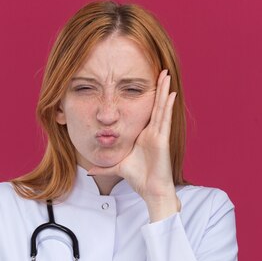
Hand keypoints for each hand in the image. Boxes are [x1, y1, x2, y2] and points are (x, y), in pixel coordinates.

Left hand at [87, 69, 177, 203]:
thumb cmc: (138, 179)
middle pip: (155, 105)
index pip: (145, 111)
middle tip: (161, 70)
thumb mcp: (117, 168)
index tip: (145, 81)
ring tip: (166, 74)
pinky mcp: (162, 140)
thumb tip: (90, 170)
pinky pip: (165, 120)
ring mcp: (159, 135)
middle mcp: (152, 132)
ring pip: (162, 108)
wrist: (151, 191)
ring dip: (164, 91)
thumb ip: (105, 167)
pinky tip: (171, 93)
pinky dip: (168, 106)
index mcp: (143, 135)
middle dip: (158, 87)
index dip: (147, 96)